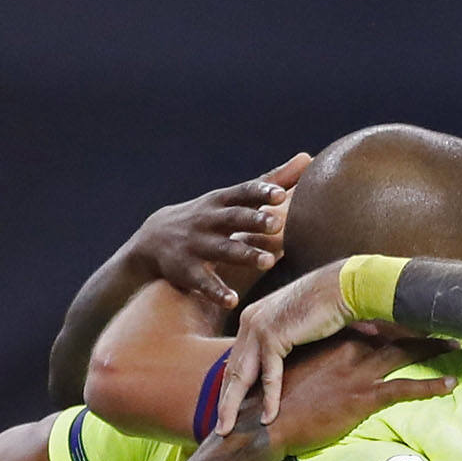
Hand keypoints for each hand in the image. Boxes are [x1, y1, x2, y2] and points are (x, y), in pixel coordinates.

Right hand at [132, 155, 310, 310]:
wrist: (154, 239)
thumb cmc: (209, 216)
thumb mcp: (233, 198)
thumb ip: (270, 182)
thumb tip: (307, 159)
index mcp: (222, 202)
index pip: (243, 193)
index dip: (261, 193)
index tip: (280, 193)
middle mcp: (209, 221)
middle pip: (234, 218)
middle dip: (254, 220)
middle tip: (278, 224)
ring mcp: (196, 245)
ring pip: (223, 250)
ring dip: (244, 254)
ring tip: (267, 262)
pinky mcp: (188, 271)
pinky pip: (204, 283)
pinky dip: (216, 292)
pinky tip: (232, 301)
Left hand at [214, 264, 374, 428]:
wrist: (343, 287)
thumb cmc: (329, 308)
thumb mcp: (299, 329)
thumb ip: (287, 346)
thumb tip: (290, 367)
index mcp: (253, 319)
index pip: (236, 361)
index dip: (230, 389)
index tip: (227, 412)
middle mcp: (250, 321)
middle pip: (232, 371)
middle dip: (224, 403)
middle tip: (219, 430)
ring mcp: (258, 327)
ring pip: (241, 375)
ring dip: (233, 406)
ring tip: (228, 430)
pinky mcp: (273, 334)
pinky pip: (269, 375)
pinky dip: (270, 399)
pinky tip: (267, 419)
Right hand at [266, 329, 456, 450]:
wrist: (263, 422)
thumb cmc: (279, 402)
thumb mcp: (299, 372)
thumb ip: (320, 362)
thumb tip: (331, 363)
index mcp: (332, 341)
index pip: (371, 324)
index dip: (394, 319)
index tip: (413, 314)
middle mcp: (348, 350)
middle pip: (393, 333)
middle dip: (421, 326)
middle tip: (447, 321)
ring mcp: (357, 372)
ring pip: (404, 354)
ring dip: (433, 348)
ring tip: (458, 345)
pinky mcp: (362, 396)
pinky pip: (404, 388)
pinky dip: (431, 386)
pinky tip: (452, 384)